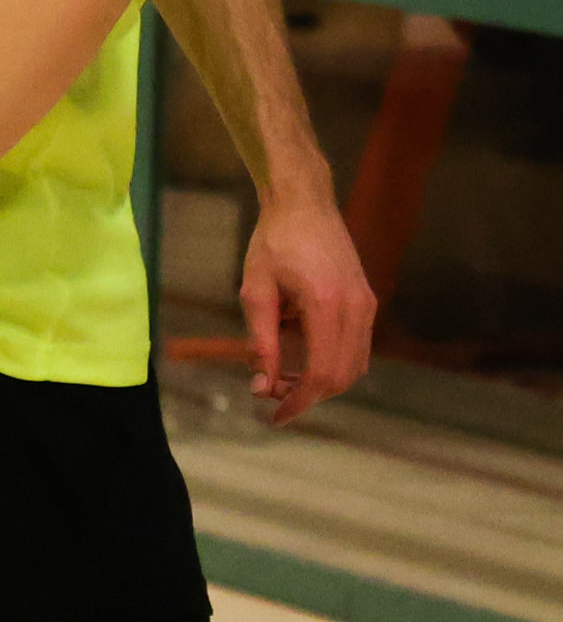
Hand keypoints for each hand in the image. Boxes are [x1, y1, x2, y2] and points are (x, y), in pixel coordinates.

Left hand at [237, 191, 378, 423]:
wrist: (304, 204)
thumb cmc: (273, 242)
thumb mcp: (255, 292)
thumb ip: (261, 342)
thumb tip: (261, 386)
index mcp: (326, 305)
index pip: (322, 373)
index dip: (300, 402)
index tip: (274, 417)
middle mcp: (355, 308)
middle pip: (342, 376)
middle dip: (308, 395)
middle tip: (270, 395)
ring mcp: (366, 305)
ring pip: (353, 366)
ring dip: (321, 382)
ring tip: (281, 378)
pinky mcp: (366, 301)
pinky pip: (356, 347)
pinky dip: (331, 362)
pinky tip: (299, 357)